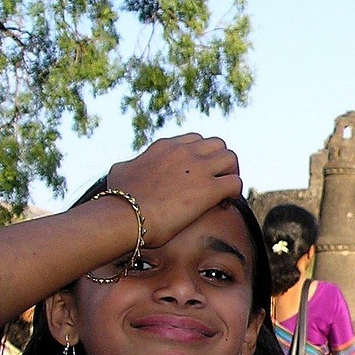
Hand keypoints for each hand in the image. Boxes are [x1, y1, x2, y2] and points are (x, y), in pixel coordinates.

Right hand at [105, 134, 243, 246]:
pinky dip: (235, 193)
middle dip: (221, 161)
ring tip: (224, 192)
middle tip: (217, 181)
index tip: (198, 173)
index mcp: (166, 146)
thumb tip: (128, 167)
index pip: (195, 140)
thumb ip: (131, 164)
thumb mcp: (120, 171)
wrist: (125, 214)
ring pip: (231, 158)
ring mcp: (199, 168)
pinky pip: (236, 183)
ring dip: (231, 174)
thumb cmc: (119, 198)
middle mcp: (185, 152)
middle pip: (218, 145)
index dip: (202, 156)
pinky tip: (224, 204)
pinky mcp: (209, 189)